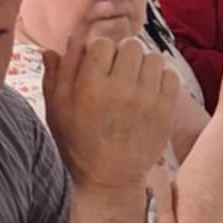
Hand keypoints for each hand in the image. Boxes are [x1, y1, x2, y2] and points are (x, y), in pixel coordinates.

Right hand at [43, 34, 176, 192]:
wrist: (110, 179)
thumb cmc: (78, 144)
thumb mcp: (56, 110)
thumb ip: (55, 75)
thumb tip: (52, 48)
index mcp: (90, 86)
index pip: (102, 43)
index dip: (99, 50)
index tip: (98, 64)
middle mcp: (120, 89)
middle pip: (130, 45)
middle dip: (122, 54)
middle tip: (117, 71)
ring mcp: (147, 99)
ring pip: (152, 57)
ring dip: (143, 64)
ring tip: (134, 79)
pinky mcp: (165, 110)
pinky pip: (170, 75)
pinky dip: (161, 78)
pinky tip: (149, 90)